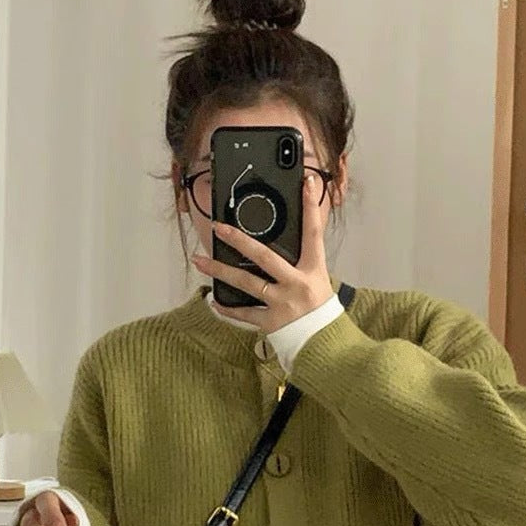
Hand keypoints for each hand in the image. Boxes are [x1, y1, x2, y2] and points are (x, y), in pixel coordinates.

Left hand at [191, 172, 334, 333]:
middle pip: (264, 256)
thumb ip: (302, 262)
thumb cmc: (319, 309)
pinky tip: (214, 300)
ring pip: (246, 283)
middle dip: (240, 240)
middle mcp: (296, 284)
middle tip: (220, 227)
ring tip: (200, 261)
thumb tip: (280, 243)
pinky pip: (244, 312)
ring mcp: (282, 303)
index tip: (307, 183)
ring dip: (220, 271)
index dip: (311, 207)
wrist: (325, 343)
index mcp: (313, 270)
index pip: (313, 233)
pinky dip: (228, 307)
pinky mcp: (270, 321)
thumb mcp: (318, 280)